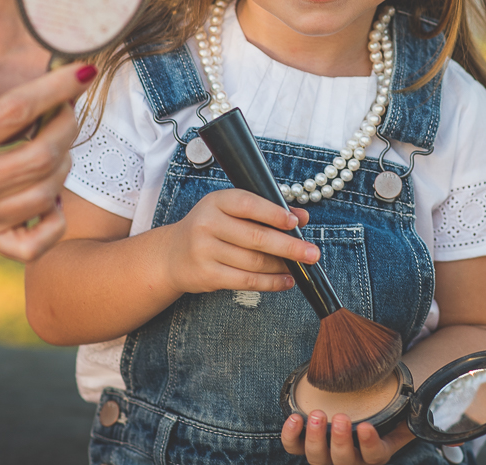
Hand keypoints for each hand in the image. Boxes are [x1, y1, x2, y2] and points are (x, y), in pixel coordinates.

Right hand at [0, 62, 93, 260]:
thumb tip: (41, 111)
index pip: (18, 111)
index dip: (57, 87)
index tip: (84, 70)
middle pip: (43, 156)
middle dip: (67, 125)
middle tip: (64, 111)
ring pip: (47, 194)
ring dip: (64, 164)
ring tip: (55, 146)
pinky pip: (34, 245)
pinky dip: (56, 220)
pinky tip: (50, 196)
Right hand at [161, 188, 315, 294]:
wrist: (172, 255)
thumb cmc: (210, 229)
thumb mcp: (231, 212)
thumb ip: (266, 211)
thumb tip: (303, 216)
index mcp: (216, 201)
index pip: (248, 204)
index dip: (274, 213)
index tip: (296, 223)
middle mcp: (207, 224)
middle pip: (256, 237)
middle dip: (289, 247)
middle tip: (312, 253)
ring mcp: (205, 251)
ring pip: (254, 261)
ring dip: (282, 266)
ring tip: (301, 268)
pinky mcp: (207, 275)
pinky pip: (246, 281)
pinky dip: (270, 283)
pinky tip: (286, 281)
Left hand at [282, 412, 416, 463]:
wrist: (361, 403)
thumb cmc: (382, 406)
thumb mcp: (400, 408)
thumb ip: (409, 406)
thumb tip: (420, 396)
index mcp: (375, 452)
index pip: (375, 456)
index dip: (369, 445)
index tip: (367, 426)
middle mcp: (352, 459)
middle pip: (344, 461)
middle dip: (340, 441)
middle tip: (340, 417)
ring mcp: (327, 454)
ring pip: (318, 459)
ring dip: (315, 439)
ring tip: (316, 415)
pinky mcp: (307, 444)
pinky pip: (294, 448)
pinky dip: (291, 437)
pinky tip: (294, 418)